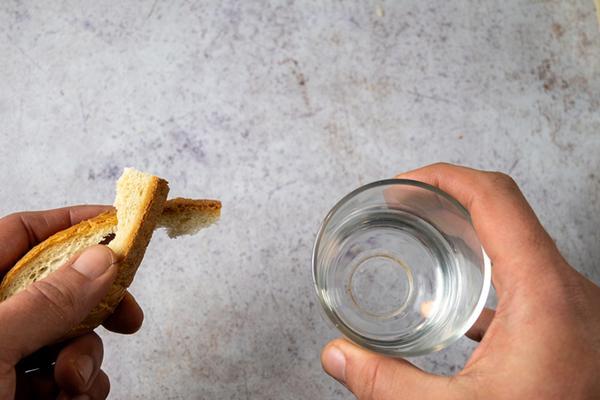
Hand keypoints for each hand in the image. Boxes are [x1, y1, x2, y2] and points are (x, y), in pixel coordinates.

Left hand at [0, 206, 143, 399]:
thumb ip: (46, 301)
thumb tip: (101, 259)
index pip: (23, 234)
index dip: (72, 222)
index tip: (119, 224)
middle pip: (60, 285)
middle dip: (97, 304)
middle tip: (127, 316)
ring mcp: (9, 356)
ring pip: (71, 335)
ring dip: (86, 358)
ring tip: (69, 385)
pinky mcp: (24, 390)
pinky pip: (70, 375)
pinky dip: (81, 388)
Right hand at [321, 163, 599, 398]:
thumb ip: (388, 384)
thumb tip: (338, 355)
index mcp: (544, 293)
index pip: (494, 198)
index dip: (444, 177)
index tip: (405, 184)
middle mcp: (567, 289)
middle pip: (505, 211)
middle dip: (447, 200)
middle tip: (404, 206)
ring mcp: (571, 308)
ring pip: (517, 244)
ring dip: (468, 236)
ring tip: (424, 241)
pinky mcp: (567, 329)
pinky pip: (525, 283)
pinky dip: (486, 277)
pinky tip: (453, 305)